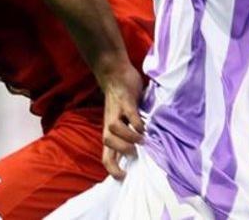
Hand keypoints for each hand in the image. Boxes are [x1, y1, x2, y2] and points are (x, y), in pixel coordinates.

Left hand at [100, 65, 145, 179]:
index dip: (111, 168)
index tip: (124, 176)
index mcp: (110, 131)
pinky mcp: (125, 100)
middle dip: (122, 151)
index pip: (105, 154)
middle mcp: (110, 123)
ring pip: (114, 128)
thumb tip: (141, 149)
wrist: (114, 72)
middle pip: (107, 142)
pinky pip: (129, 113)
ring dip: (128, 136)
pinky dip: (136, 121)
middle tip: (136, 152)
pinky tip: (143, 125)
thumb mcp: (121, 119)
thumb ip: (128, 133)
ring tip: (141, 138)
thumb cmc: (120, 99)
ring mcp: (117, 110)